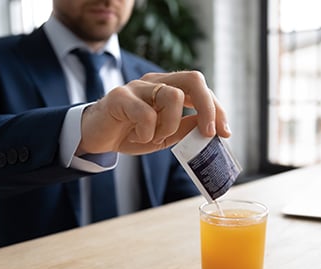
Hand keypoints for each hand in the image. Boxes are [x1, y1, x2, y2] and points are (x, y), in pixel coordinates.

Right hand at [78, 71, 230, 154]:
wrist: (96, 137)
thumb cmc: (131, 133)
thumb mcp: (164, 135)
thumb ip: (185, 129)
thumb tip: (209, 128)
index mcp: (169, 88)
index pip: (201, 89)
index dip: (217, 109)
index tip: (225, 133)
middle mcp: (156, 82)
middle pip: (194, 79)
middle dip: (208, 108)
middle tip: (209, 134)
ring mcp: (137, 87)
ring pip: (173, 96)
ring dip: (170, 126)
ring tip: (155, 138)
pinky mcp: (119, 97)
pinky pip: (146, 114)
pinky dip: (147, 133)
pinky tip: (138, 138)